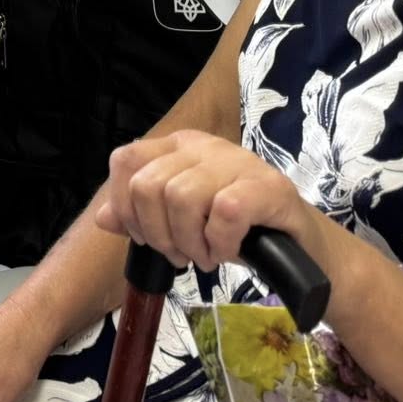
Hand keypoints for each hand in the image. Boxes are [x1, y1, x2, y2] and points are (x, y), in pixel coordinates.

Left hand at [95, 128, 314, 272]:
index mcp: (177, 147)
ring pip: (181, 197)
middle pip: (148, 185)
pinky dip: (220, 243)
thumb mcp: (180, 223)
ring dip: (190, 242)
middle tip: (181, 254)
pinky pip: (225, 212)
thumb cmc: (236, 230)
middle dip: (158, 234)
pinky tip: (227, 252)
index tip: (146, 238)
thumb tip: (103, 218)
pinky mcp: (268, 186)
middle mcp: (204, 146)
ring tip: (206, 255)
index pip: (125, 161)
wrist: (299, 247)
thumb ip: (141, 216)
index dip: (125, 206)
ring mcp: (237, 162)